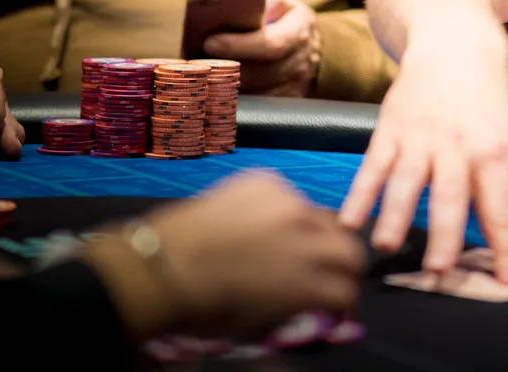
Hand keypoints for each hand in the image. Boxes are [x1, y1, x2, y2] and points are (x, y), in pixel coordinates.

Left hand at [143, 170, 363, 338]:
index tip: (331, 304)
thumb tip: (318, 310)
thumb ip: (297, 313)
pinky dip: (280, 210)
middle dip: (341, 264)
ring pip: (320, 217)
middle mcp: (308, 238)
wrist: (157, 267)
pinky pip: (287, 196)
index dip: (341, 300)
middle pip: (350, 248)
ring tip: (285, 243)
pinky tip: (256, 221)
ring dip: (311, 233)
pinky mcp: (266, 181)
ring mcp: (289, 203)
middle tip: (323, 272)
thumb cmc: (203, 308)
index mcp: (308, 282)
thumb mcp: (258, 325)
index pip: (348, 290)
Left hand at [204, 0, 320, 95]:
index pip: (269, 43)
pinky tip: (221, 86)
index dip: (238, 45)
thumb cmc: (285, 18)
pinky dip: (238, 96)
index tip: (210, 42)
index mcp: (300, 28)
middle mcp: (302, 58)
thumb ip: (261, 1)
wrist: (309, 42)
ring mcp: (298, 82)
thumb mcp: (279, 0)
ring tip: (204, 74)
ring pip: (255, 91)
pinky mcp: (290, 98)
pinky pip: (259, 103)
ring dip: (227, 84)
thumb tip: (234, 7)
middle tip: (198, 63)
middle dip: (225, 68)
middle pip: (258, 72)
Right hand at [339, 22, 507, 282]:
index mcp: (494, 151)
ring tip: (386, 246)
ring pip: (407, 182)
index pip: (502, 207)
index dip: (507, 246)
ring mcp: (420, 137)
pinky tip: (349, 222)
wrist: (455, 41)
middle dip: (446, 235)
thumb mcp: (505, 142)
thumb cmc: (486, 99)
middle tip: (439, 273)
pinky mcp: (390, 128)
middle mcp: (457, 146)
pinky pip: (372, 166)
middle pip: (452, 197)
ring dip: (396, 215)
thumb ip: (503, 198)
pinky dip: (360, 195)